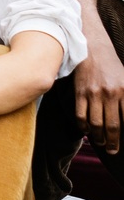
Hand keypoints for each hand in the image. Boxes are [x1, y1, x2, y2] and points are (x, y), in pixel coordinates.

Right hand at [75, 38, 123, 156]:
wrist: (93, 49)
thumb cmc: (112, 67)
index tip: (122, 144)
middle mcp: (110, 93)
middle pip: (112, 126)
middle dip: (112, 142)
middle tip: (112, 151)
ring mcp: (93, 94)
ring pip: (95, 123)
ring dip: (98, 137)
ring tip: (100, 143)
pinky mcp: (80, 93)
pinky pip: (81, 116)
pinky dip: (84, 127)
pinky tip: (87, 131)